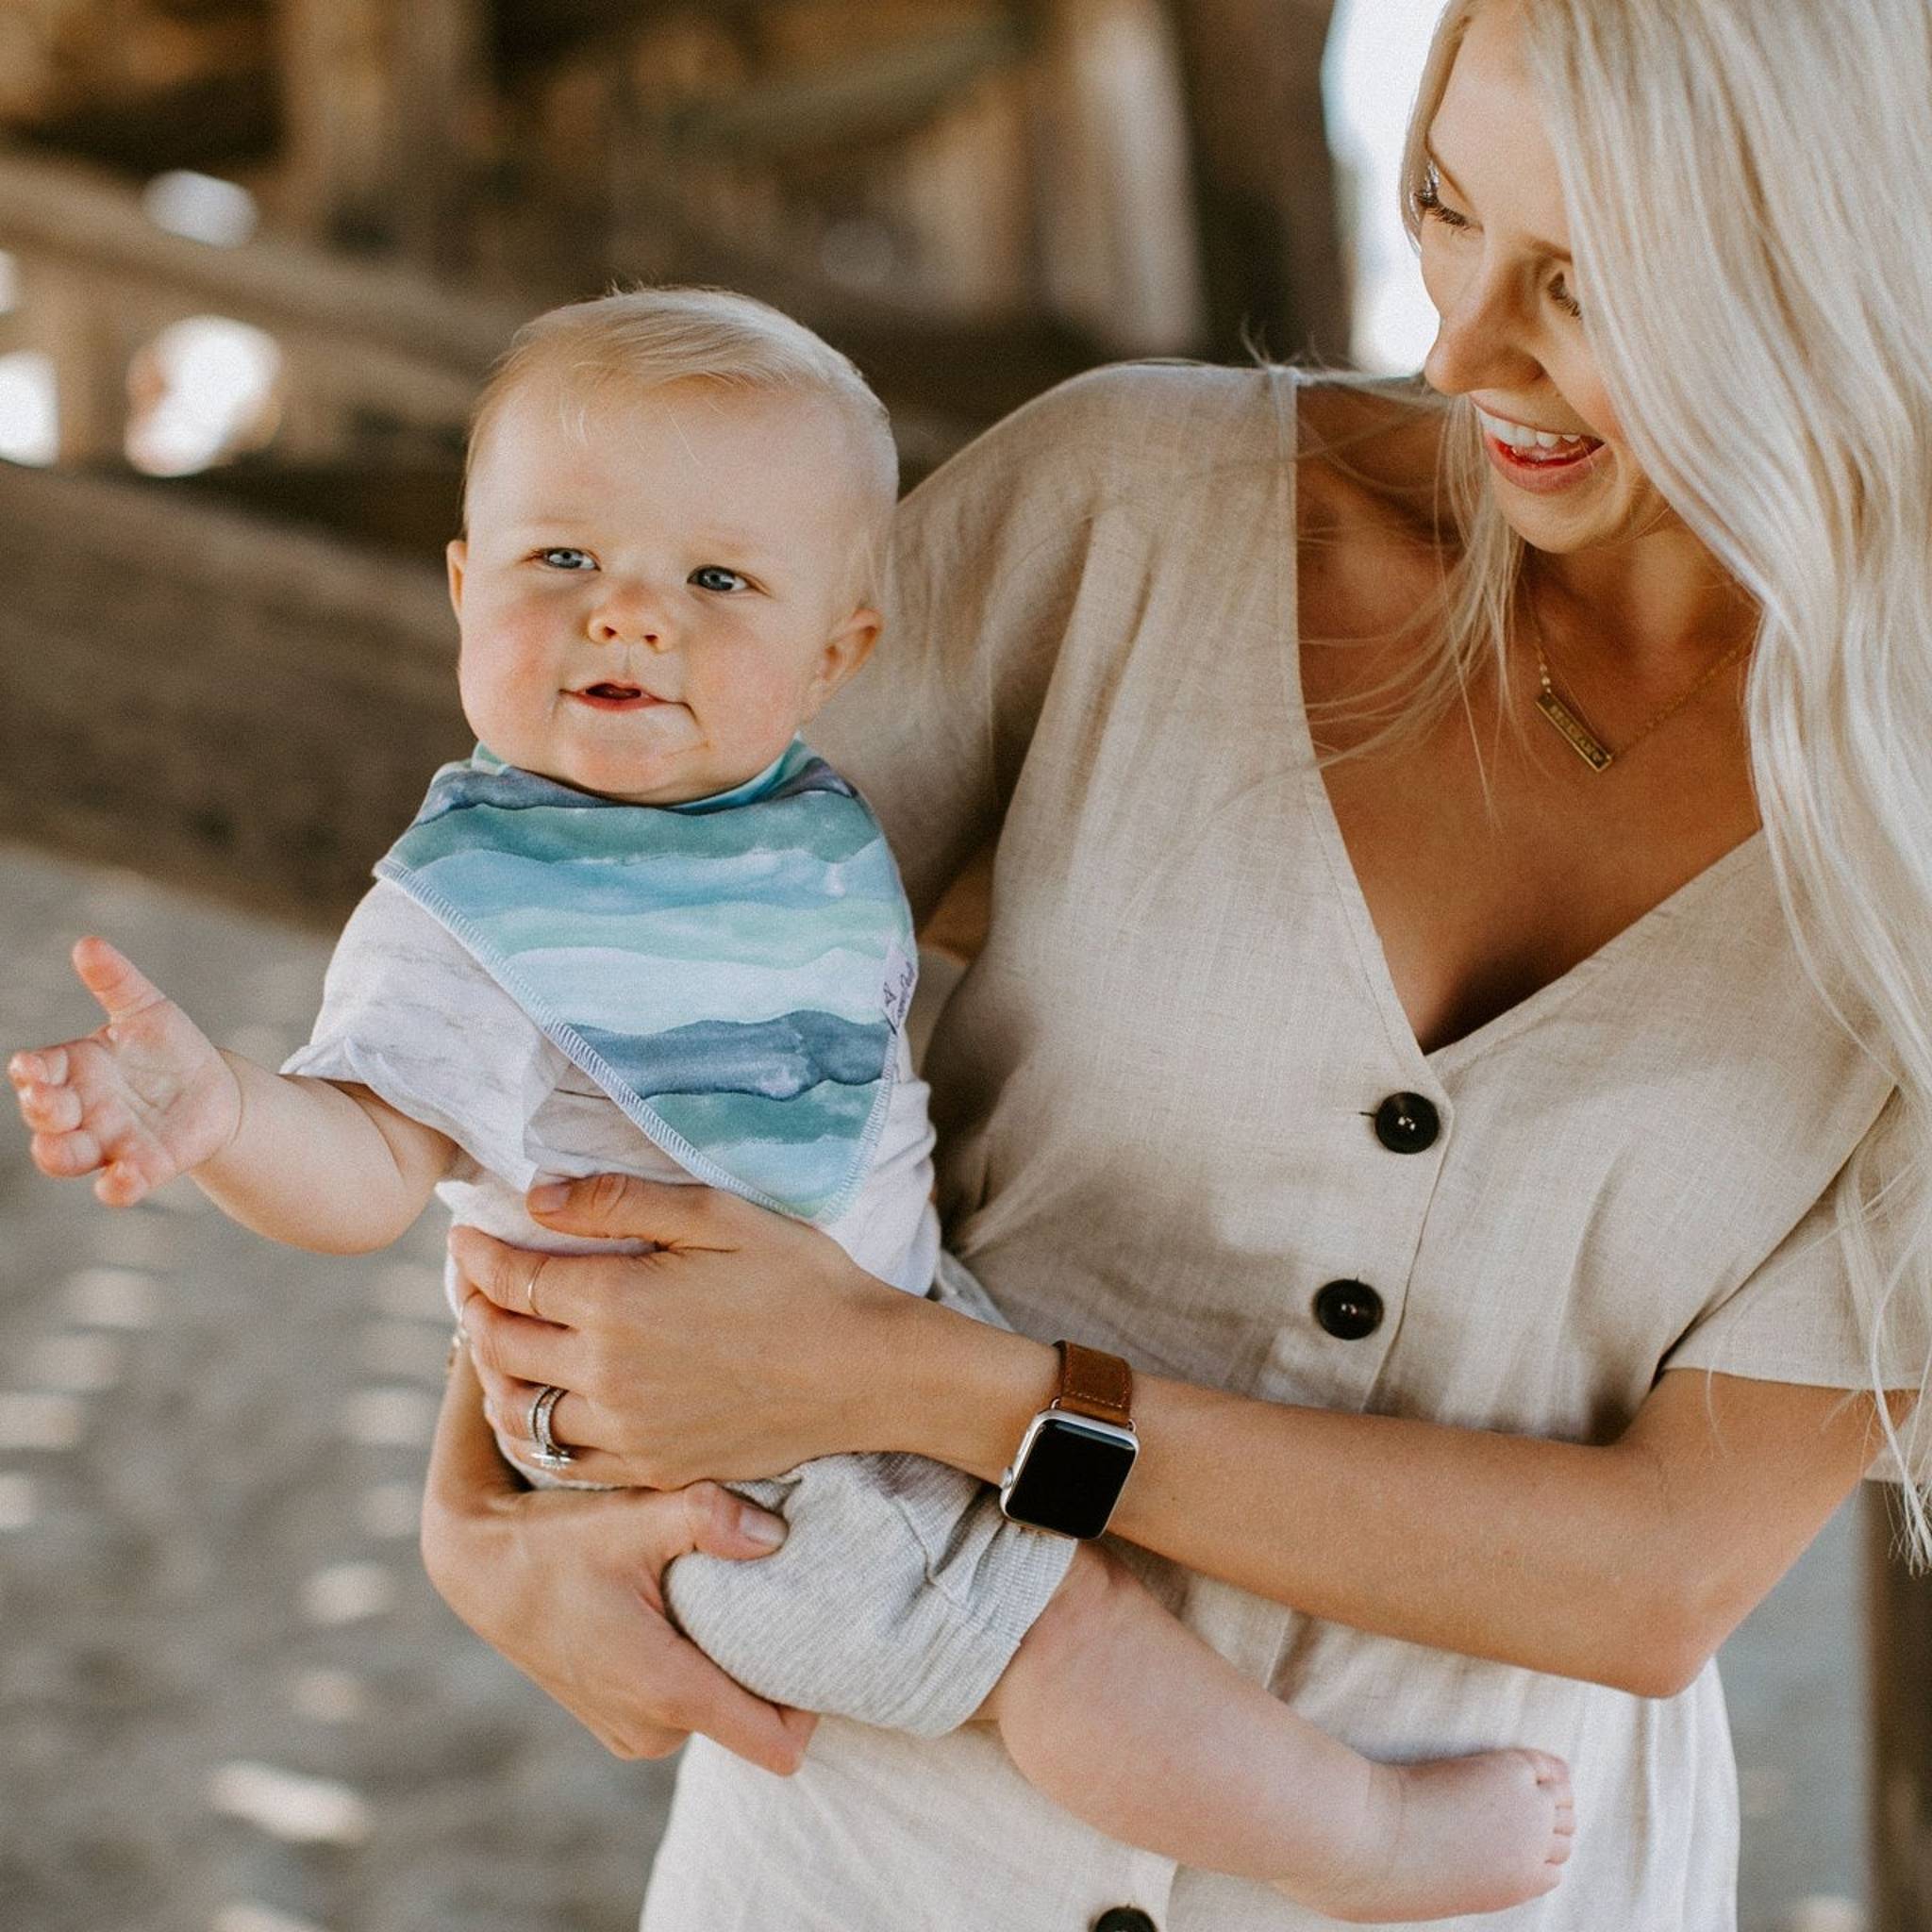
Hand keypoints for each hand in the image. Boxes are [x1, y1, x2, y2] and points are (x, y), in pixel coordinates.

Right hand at [8, 936, 241, 1206]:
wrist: (214, 1090)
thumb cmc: (166, 1048)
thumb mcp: (146, 1009)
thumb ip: (116, 981)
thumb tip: (87, 943)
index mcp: (75, 1069)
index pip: (39, 1071)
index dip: (30, 1071)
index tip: (27, 1065)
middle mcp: (83, 1109)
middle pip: (45, 1117)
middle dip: (40, 1110)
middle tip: (45, 1100)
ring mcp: (111, 1141)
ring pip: (68, 1156)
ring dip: (60, 1154)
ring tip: (61, 1150)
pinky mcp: (147, 1165)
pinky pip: (122, 1183)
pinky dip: (118, 1186)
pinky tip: (123, 1180)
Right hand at [421, 1349, 815, 1770]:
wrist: (480, 1564)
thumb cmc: (556, 1537)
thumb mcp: (632, 1515)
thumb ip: (707, 1518)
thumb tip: (779, 1536)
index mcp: (666, 1689)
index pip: (777, 1742)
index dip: (812, 1699)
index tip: (822, 1642)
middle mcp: (652, 1728)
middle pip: (754, 1717)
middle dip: (773, 1665)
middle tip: (783, 1598)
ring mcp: (632, 1732)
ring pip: (719, 1708)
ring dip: (730, 1662)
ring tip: (733, 1597)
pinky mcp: (617, 1723)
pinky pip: (686, 1705)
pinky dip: (697, 1665)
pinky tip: (690, 1610)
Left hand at [448, 1174, 911, 1490]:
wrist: (866, 1372)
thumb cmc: (801, 1280)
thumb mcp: (718, 1216)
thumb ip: (620, 1201)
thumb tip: (538, 1195)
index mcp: (617, 1304)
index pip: (512, 1280)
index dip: (478, 1255)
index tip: (465, 1236)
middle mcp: (608, 1375)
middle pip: (500, 1345)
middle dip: (474, 1307)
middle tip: (472, 1282)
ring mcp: (628, 1432)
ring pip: (518, 1412)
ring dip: (491, 1374)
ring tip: (495, 1341)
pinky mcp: (652, 1468)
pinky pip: (561, 1460)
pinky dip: (532, 1430)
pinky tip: (541, 1402)